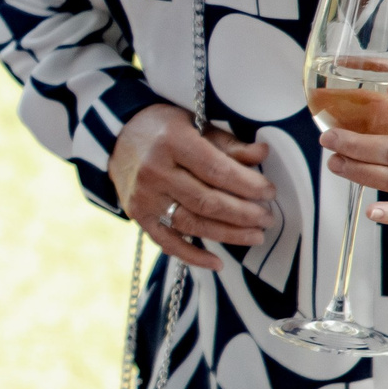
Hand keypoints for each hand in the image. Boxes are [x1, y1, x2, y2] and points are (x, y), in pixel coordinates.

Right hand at [107, 102, 275, 268]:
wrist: (118, 137)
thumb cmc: (165, 129)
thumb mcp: (196, 125)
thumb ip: (228, 144)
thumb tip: (263, 154)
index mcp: (172, 142)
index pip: (217, 171)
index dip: (248, 185)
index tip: (269, 192)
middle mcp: (154, 171)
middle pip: (207, 201)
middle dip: (244, 214)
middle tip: (267, 218)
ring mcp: (144, 197)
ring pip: (192, 224)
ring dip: (228, 235)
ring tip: (255, 236)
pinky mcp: (138, 216)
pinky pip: (167, 242)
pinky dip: (193, 256)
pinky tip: (218, 263)